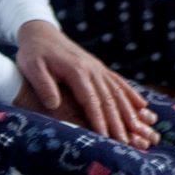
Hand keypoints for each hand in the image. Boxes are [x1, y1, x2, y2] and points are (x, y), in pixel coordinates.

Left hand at [13, 21, 158, 148]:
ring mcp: (97, 68)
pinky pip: (118, 82)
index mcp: (76, 71)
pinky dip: (131, 95)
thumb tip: (54, 106)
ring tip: (140, 131)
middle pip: (109, 100)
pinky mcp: (98, 67)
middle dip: (119, 123)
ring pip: (117, 93)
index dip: (100, 121)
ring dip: (129, 113)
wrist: (40, 31)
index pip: (91, 102)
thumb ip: (43, 86)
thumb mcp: (31, 67)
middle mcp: (92, 69)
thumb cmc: (33, 52)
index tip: (107, 139)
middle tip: (128, 143)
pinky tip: (143, 107)